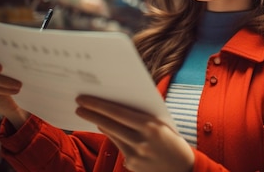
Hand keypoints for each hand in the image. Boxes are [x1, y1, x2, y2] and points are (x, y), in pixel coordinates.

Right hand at [0, 45, 29, 127]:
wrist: (16, 97)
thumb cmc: (18, 73)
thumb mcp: (19, 63)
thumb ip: (18, 54)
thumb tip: (32, 43)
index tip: (1, 53)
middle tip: (2, 69)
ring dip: (2, 80)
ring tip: (19, 84)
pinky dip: (2, 89)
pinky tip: (16, 91)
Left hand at [75, 95, 193, 171]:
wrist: (183, 169)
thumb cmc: (173, 140)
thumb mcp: (163, 124)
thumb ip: (143, 115)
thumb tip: (118, 106)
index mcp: (152, 126)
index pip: (119, 113)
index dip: (99, 105)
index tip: (85, 99)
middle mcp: (142, 141)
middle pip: (110, 125)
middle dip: (92, 114)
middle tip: (79, 105)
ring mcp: (136, 154)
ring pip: (112, 135)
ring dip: (99, 123)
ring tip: (88, 114)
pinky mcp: (132, 164)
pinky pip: (118, 146)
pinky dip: (111, 135)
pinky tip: (105, 127)